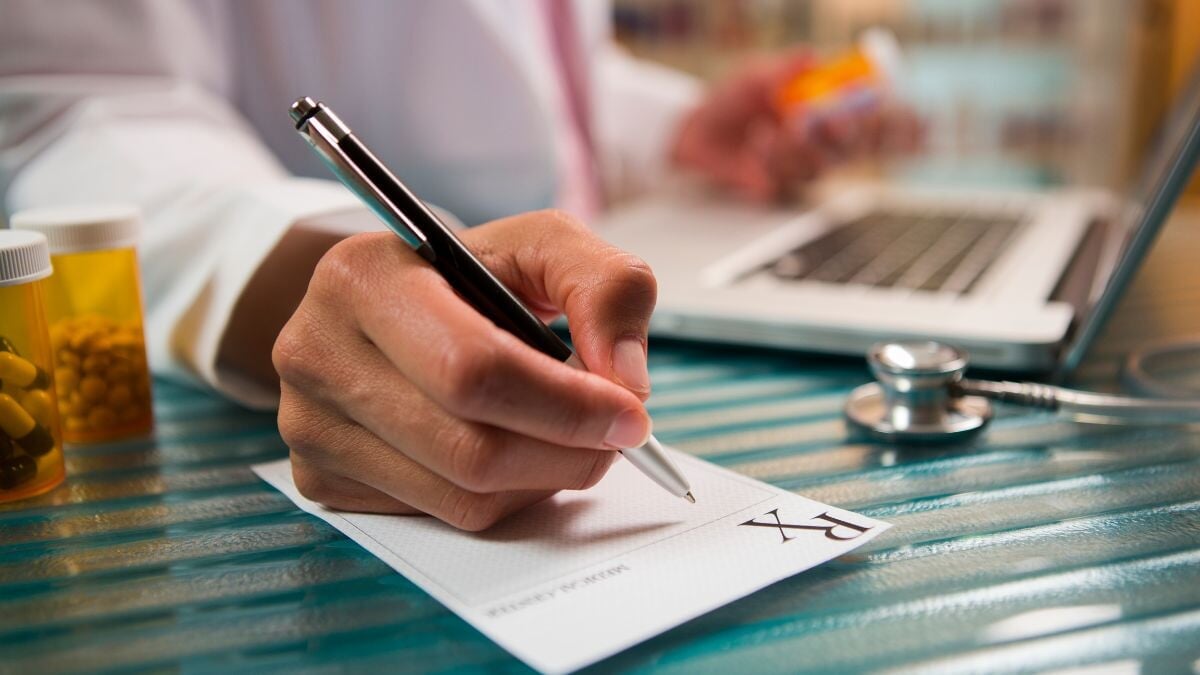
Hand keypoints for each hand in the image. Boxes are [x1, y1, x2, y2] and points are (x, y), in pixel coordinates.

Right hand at [273, 210, 657, 530]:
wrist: (388, 306)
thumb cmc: (469, 276)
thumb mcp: (543, 246)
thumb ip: (607, 286)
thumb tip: (624, 378)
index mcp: (362, 277)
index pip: (473, 369)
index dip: (565, 404)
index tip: (629, 413)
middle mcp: (316, 351)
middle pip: (470, 448)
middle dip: (567, 452)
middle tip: (615, 436)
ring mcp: (308, 425)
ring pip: (462, 496)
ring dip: (543, 479)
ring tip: (568, 438)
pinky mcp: (319, 478)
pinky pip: (441, 517)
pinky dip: (502, 497)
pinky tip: (515, 453)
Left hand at [671, 50, 922, 201]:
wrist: (693, 132)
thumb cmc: (730, 98)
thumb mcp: (754, 74)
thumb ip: (783, 68)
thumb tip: (811, 54)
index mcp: (826, 102)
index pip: (873, 112)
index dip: (895, 117)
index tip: (886, 109)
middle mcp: (823, 134)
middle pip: (858, 145)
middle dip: (844, 135)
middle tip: (827, 124)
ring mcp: (806, 160)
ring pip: (825, 164)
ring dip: (799, 147)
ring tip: (768, 129)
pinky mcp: (785, 181)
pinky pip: (793, 179)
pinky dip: (775, 160)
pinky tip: (757, 144)